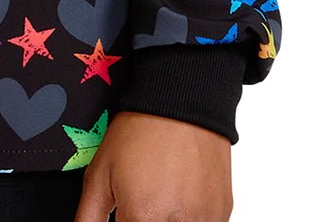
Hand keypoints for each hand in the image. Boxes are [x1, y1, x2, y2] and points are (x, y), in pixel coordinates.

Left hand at [74, 111, 232, 221]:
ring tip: (161, 195)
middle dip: (143, 220)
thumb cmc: (140, 131)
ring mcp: (205, 219)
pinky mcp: (222, 212)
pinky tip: (180, 195)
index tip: (124, 214)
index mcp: (143, 217)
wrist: (181, 100)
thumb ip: (89, 217)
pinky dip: (189, 217)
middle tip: (144, 200)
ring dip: (167, 218)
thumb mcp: (99, 172)